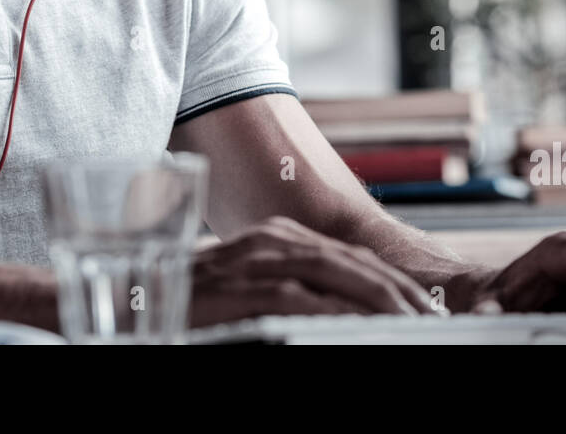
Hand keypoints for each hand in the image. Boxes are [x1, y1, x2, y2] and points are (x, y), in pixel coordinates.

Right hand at [187, 215, 440, 327]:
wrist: (129, 301)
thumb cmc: (191, 304)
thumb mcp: (251, 291)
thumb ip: (291, 293)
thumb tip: (341, 313)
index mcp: (279, 238)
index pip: (351, 257)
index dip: (394, 282)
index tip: (425, 309)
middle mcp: (271, 240)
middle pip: (353, 262)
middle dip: (400, 292)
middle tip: (435, 320)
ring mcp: (255, 259)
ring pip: (336, 273)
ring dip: (381, 300)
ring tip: (415, 324)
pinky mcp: (239, 285)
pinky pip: (299, 297)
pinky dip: (336, 311)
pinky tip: (362, 326)